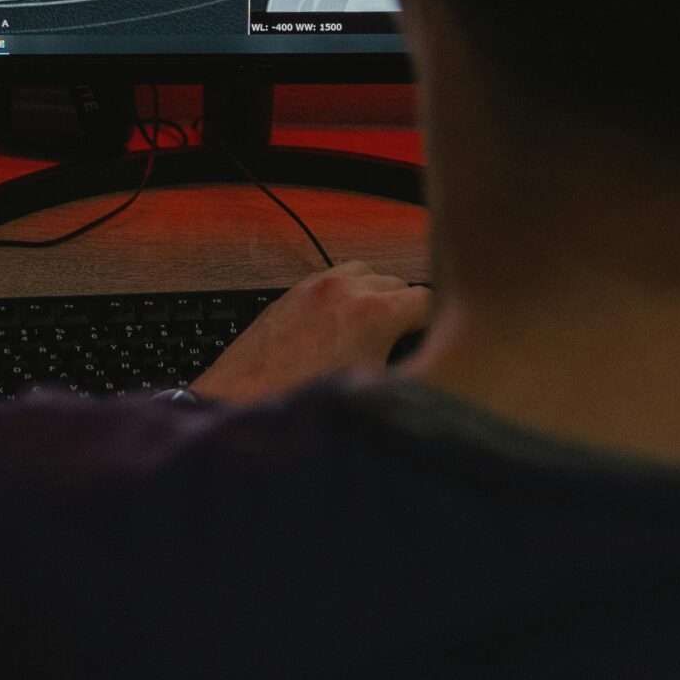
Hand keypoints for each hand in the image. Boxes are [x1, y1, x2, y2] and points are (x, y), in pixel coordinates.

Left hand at [191, 260, 428, 405]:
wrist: (241, 406)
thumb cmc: (301, 406)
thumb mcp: (371, 394)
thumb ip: (407, 370)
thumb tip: (428, 367)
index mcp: (373, 313)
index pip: (428, 299)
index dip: (439, 323)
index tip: (438, 339)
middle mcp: (345, 290)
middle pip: (398, 282)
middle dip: (407, 309)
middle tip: (408, 340)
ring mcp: (314, 287)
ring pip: (364, 272)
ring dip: (374, 294)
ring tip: (375, 329)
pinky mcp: (290, 293)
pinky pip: (330, 278)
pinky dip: (344, 293)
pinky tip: (340, 325)